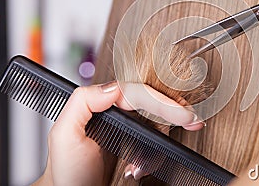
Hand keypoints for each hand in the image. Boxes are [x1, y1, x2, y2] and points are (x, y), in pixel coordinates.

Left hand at [33, 81, 203, 185]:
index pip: (138, 94)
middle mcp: (115, 113)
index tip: (181, 113)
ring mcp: (126, 129)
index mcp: (101, 105)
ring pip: (156, 122)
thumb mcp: (65, 135)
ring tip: (143, 164)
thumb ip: (82, 102)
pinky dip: (153, 156)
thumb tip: (114, 86)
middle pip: (152, 102)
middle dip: (174, 111)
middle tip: (193, 121)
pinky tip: (139, 168)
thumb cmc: (68, 172)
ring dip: (159, 140)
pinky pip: (154, 141)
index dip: (163, 101)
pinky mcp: (133, 145)